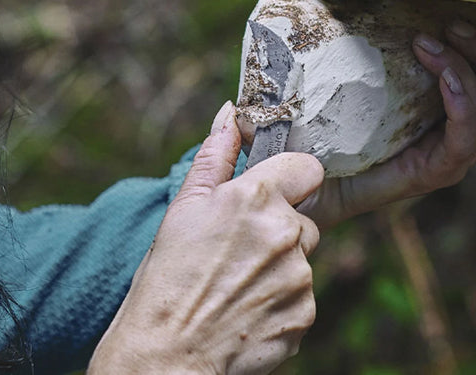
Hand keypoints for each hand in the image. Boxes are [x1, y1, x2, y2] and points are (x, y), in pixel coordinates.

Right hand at [88, 102, 323, 373]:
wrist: (167, 355)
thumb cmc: (166, 281)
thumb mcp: (183, 209)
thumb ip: (214, 155)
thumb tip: (230, 114)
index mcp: (256, 197)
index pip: (309, 168)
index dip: (291, 181)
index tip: (273, 197)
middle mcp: (286, 233)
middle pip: (305, 218)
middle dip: (280, 230)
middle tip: (238, 254)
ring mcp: (300, 277)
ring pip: (303, 260)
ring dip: (280, 269)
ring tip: (237, 286)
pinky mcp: (305, 314)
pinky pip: (303, 298)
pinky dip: (282, 303)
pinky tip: (247, 311)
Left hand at [298, 16, 475, 229]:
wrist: (316, 181)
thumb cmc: (340, 127)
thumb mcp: (373, 82)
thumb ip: (399, 53)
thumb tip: (395, 20)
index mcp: (460, 109)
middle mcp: (467, 132)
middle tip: (452, 23)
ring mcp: (457, 154)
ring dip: (467, 65)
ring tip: (428, 43)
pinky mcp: (440, 172)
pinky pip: (467, 133)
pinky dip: (461, 99)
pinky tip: (444, 79)